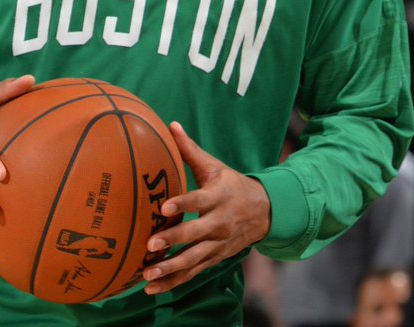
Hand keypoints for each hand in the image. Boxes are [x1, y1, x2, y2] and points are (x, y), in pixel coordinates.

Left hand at [142, 122, 270, 294]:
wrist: (266, 211)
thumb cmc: (232, 185)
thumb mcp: (215, 167)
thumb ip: (190, 150)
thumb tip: (170, 125)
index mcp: (218, 197)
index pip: (198, 200)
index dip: (182, 203)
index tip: (164, 207)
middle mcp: (219, 222)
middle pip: (194, 233)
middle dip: (173, 241)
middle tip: (150, 246)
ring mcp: (218, 243)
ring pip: (193, 259)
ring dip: (170, 269)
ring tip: (148, 275)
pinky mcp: (215, 258)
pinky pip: (193, 272)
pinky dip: (174, 282)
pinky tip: (152, 289)